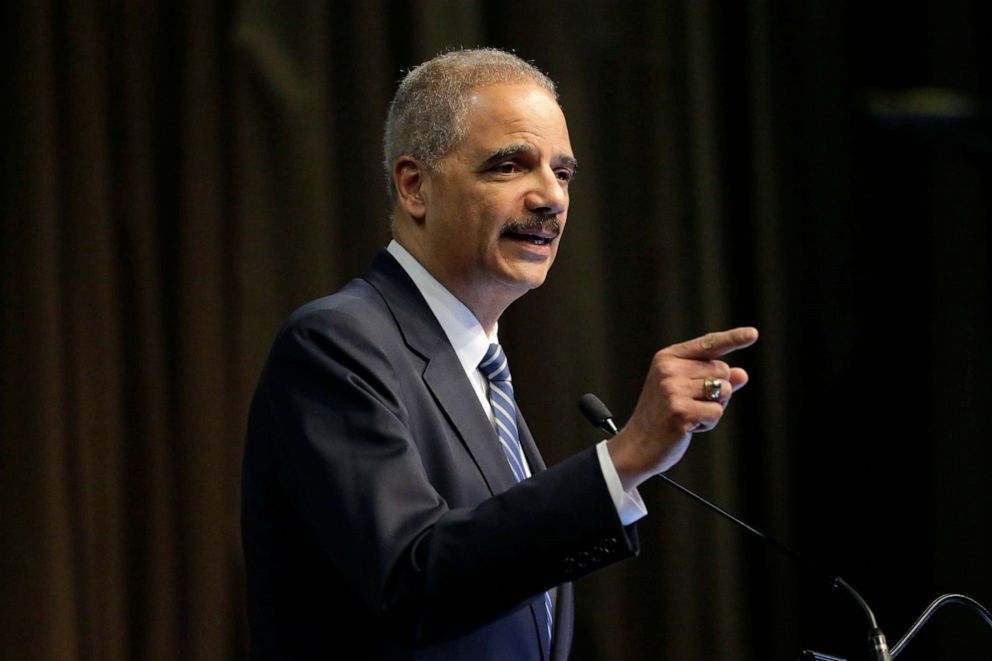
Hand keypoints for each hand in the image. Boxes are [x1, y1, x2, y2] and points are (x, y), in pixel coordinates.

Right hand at [608, 327, 758, 490]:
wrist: (636, 446)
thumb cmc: (662, 416)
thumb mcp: (685, 390)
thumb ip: (712, 379)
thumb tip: (742, 374)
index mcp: (667, 358)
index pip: (708, 344)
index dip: (733, 338)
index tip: (753, 334)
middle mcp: (669, 369)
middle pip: (722, 370)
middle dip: (717, 390)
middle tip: (690, 404)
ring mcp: (673, 390)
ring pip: (723, 391)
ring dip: (713, 407)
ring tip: (689, 415)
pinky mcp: (680, 412)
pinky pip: (717, 411)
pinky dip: (708, 422)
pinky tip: (687, 427)